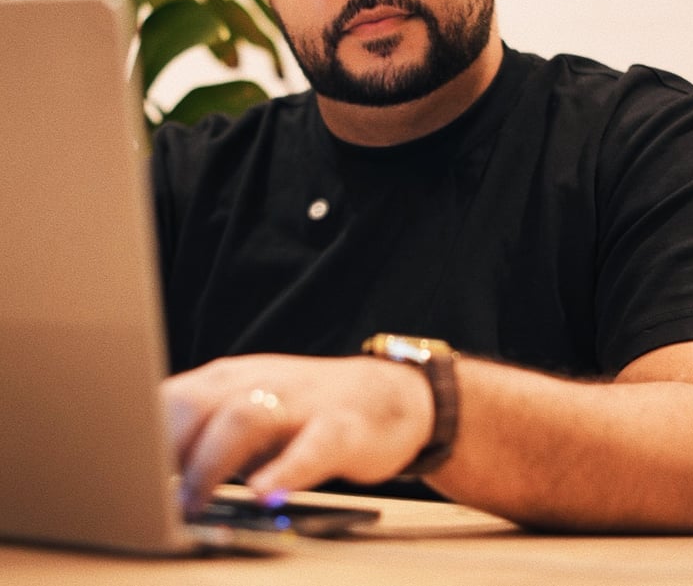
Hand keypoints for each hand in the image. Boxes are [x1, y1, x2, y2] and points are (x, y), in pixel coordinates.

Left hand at [162, 354, 433, 511]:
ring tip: (194, 503)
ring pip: (247, 417)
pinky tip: (268, 495)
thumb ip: (201, 435)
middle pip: (199, 403)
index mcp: (230, 380)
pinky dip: (288, 469)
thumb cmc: (303, 411)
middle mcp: (261, 382)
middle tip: (147, 499)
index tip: (116, 473)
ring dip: (212, 462)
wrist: (386, 393)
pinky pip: (313, 445)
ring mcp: (303, 401)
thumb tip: (144, 481)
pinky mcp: (342, 426)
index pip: (171, 398)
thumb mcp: (247, 411)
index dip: (139, 435)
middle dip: (166, 448)